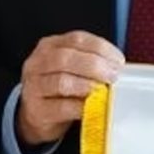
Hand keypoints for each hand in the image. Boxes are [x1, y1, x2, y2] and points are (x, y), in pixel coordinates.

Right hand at [17, 31, 123, 146]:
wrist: (36, 115)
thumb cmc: (58, 88)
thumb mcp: (69, 68)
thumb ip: (89, 62)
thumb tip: (118, 67)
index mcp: (49, 46)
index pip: (76, 39)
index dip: (101, 48)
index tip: (118, 60)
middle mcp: (37, 63)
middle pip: (66, 58)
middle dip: (95, 66)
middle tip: (113, 76)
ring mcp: (35, 87)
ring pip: (62, 82)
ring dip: (88, 86)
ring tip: (104, 91)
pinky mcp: (38, 110)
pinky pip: (62, 107)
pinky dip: (81, 107)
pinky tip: (93, 107)